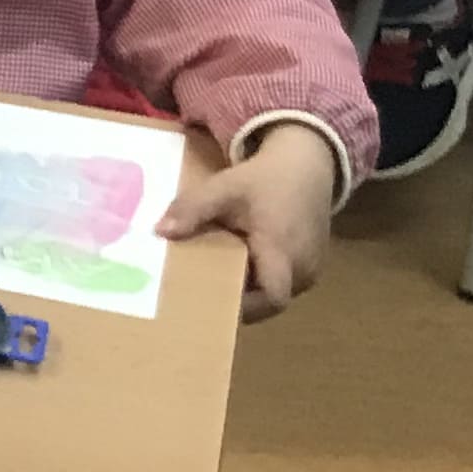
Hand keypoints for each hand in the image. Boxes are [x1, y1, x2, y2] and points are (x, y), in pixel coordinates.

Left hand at [157, 122, 337, 320]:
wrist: (306, 164)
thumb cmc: (264, 179)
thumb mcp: (224, 188)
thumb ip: (192, 209)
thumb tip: (160, 232)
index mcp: (284, 253)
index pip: (272, 299)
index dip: (243, 307)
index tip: (208, 299)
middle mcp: (304, 268)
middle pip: (269, 301)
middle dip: (238, 299)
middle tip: (201, 290)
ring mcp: (312, 269)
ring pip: (276, 294)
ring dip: (250, 289)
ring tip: (216, 277)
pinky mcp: (312, 265)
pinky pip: (284, 283)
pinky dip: (261, 278)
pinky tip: (237, 264)